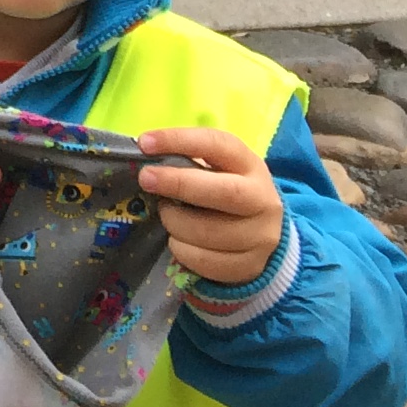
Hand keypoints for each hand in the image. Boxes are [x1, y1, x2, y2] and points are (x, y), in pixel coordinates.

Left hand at [139, 126, 282, 284]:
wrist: (259, 234)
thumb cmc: (222, 191)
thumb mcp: (214, 169)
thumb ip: (186, 161)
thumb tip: (142, 154)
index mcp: (250, 165)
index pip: (218, 145)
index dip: (179, 140)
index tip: (144, 143)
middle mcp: (263, 200)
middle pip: (226, 192)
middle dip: (179, 184)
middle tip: (146, 179)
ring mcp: (261, 236)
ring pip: (211, 232)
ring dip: (175, 222)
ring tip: (166, 215)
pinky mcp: (251, 266)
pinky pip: (207, 262)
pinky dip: (182, 251)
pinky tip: (177, 241)